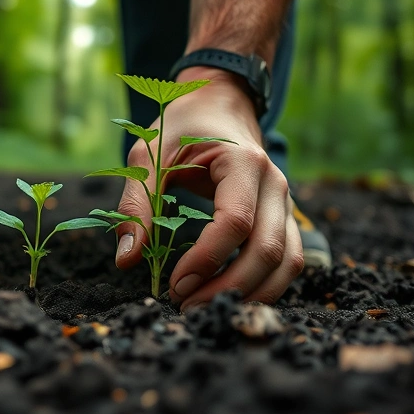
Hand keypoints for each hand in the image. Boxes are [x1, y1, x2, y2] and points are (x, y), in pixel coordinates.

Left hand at [113, 67, 303, 308]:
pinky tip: (227, 296)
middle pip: (266, 250)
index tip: (175, 284)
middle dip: (227, 287)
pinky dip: (263, 286)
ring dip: (250, 294)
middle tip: (185, 306)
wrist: (219, 105)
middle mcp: (275, 183)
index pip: (235, 222)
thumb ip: (135, 203)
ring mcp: (286, 202)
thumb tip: (126, 258)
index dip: (207, 259)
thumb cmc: (182, 128)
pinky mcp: (285, 218)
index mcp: (243, 163)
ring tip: (204, 309)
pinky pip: (287, 260)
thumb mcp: (148, 155)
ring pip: (286, 262)